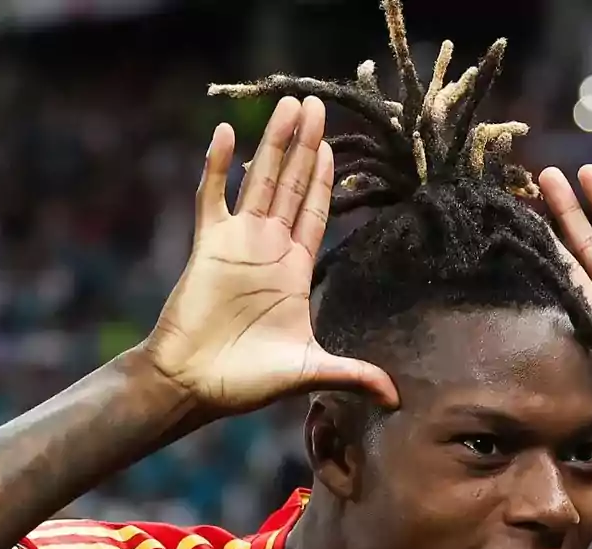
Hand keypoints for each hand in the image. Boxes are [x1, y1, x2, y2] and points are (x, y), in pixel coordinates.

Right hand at [142, 96, 397, 415]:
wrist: (194, 385)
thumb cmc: (247, 381)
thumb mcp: (310, 371)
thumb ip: (353, 375)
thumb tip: (397, 399)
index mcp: (294, 270)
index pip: (314, 213)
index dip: (324, 179)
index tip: (334, 145)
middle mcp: (268, 248)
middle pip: (291, 185)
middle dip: (305, 146)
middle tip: (317, 105)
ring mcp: (236, 242)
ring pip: (259, 180)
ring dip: (274, 144)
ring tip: (289, 105)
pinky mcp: (207, 245)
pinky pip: (212, 196)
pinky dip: (217, 166)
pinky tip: (224, 133)